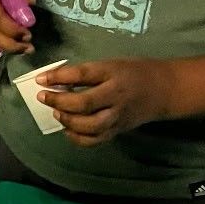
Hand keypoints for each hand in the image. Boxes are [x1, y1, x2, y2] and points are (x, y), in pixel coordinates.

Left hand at [37, 59, 173, 145]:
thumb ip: (87, 73)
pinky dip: (78, 138)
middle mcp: (116, 96)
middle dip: (60, 101)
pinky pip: (96, 140)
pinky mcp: (118, 130)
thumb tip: (56, 81)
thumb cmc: (134, 72)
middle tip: (44, 97)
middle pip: (85, 103)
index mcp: (114, 73)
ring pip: (90, 126)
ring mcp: (118, 116)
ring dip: (68, 121)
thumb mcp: (112, 64)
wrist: (163, 90)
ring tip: (57, 112)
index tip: (41, 79)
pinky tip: (68, 129)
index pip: (83, 75)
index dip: (59, 77)